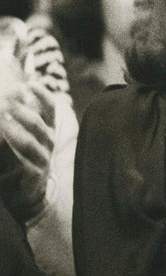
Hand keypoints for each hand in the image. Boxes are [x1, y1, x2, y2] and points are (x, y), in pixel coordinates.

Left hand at [0, 82, 55, 217]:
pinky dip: (11, 153)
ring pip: (29, 142)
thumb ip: (16, 114)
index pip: (50, 108)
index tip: (29, 83)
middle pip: (36, 122)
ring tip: (0, 119)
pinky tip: (3, 139)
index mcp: (47, 128)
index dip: (42, 95)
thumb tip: (13, 90)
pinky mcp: (35, 174)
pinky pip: (23, 162)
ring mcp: (43, 158)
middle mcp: (48, 142)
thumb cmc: (22, 156)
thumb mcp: (23, 133)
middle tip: (2, 100)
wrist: (28, 191)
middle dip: (18, 110)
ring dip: (12, 130)